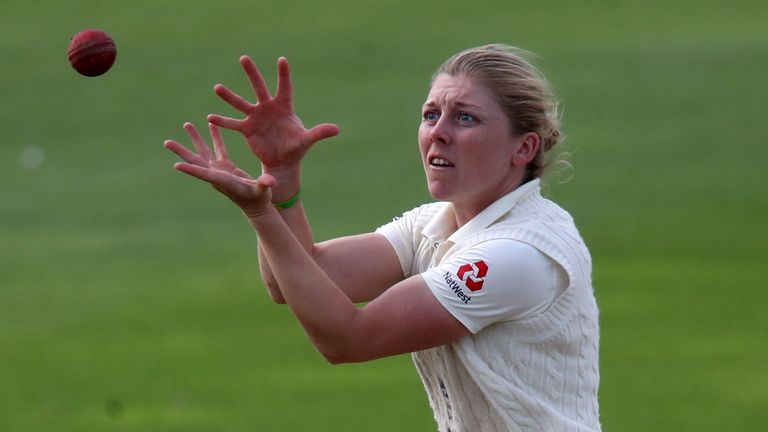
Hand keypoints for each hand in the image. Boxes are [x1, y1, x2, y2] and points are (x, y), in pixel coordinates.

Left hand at [164, 122, 276, 218]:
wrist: (256, 205)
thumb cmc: (260, 199)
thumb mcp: (263, 191)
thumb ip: (264, 184)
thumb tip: (270, 181)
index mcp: (223, 181)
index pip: (205, 175)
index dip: (192, 170)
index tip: (177, 165)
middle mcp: (217, 175)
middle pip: (196, 161)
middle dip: (182, 152)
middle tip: (167, 143)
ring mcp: (220, 170)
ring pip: (204, 152)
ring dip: (195, 139)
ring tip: (187, 125)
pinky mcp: (225, 167)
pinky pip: (218, 148)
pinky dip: (214, 137)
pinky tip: (210, 125)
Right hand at [207, 56, 339, 171]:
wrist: (282, 161)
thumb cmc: (296, 148)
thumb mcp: (307, 141)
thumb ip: (319, 133)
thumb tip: (336, 130)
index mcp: (284, 107)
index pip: (284, 87)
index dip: (284, 74)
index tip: (282, 59)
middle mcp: (268, 108)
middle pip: (259, 87)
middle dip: (252, 73)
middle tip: (244, 57)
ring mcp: (256, 118)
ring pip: (241, 103)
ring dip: (229, 96)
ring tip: (217, 87)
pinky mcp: (248, 130)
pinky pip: (233, 124)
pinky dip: (223, 121)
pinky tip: (210, 117)